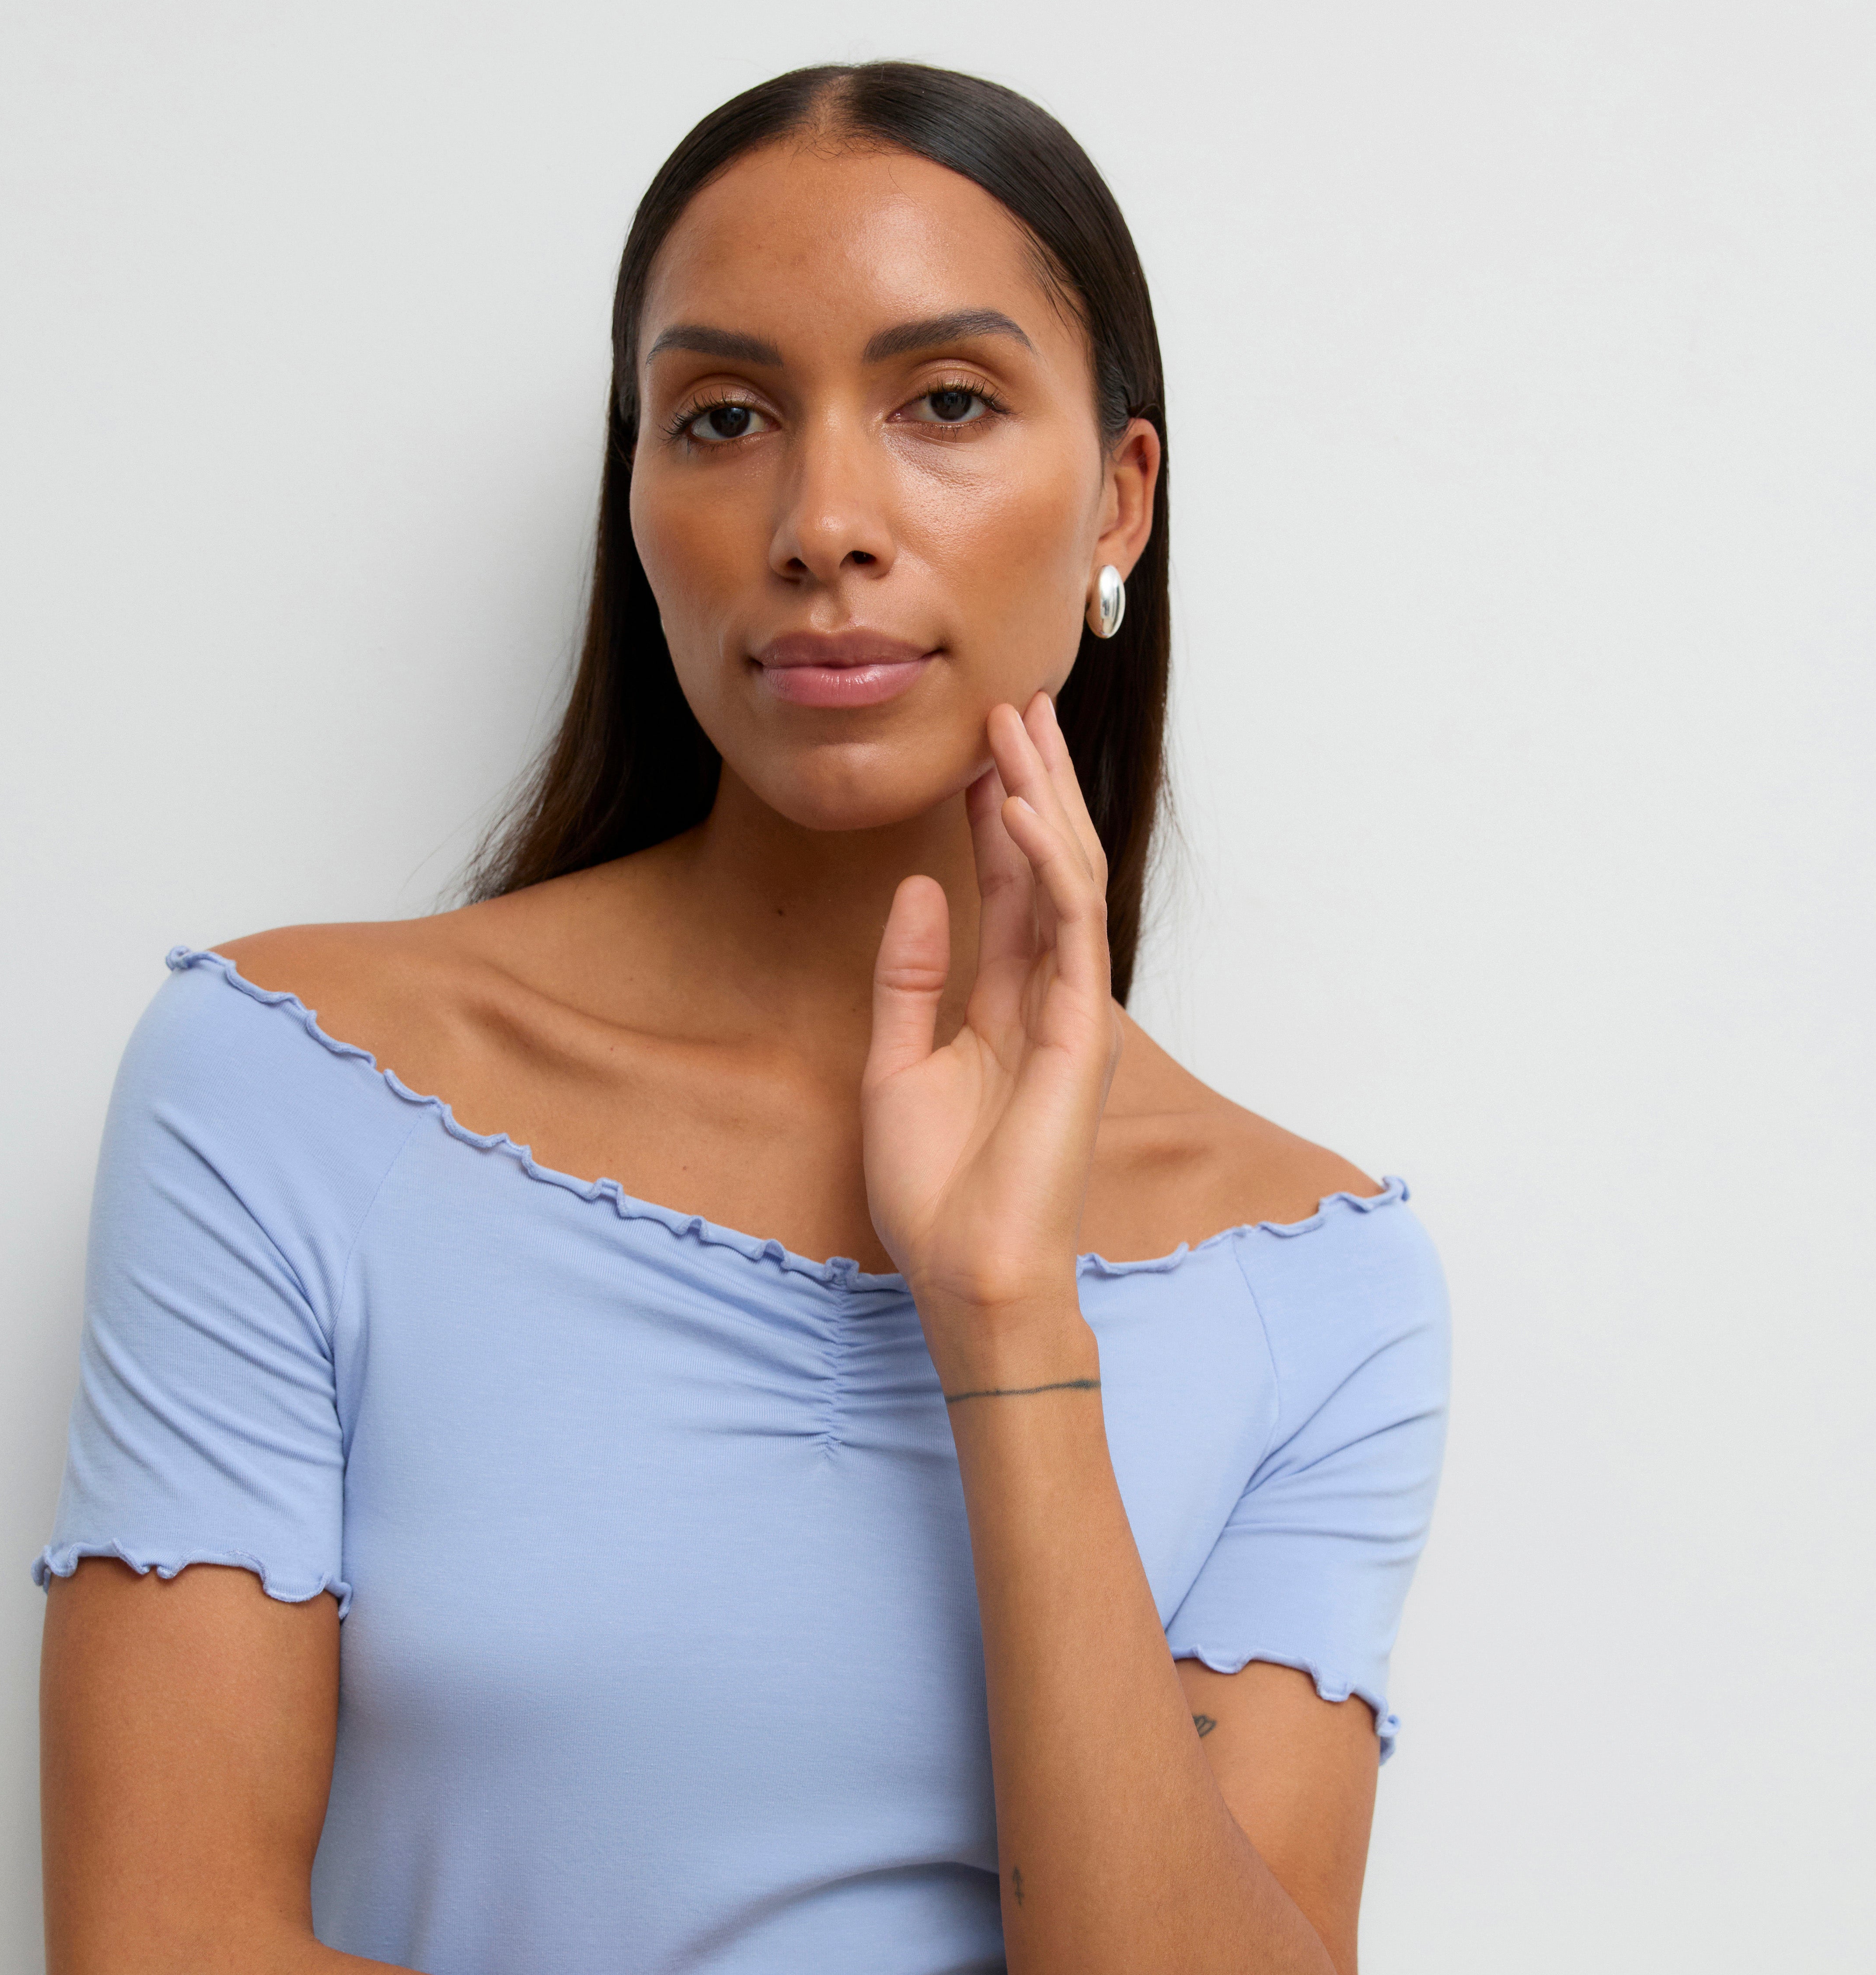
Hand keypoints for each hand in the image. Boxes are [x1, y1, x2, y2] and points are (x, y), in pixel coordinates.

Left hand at [862, 695, 1120, 1324]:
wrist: (967, 1272)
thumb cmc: (936, 1194)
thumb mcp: (894, 1065)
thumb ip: (909, 977)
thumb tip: (917, 885)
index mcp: (1007, 1005)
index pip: (1009, 887)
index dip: (992, 813)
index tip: (974, 747)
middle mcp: (1048, 997)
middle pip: (1047, 865)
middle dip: (1030, 780)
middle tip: (1013, 701)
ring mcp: (1071, 1011)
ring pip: (1066, 877)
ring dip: (1042, 796)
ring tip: (1015, 724)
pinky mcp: (1080, 1030)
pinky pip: (1068, 924)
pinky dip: (1046, 860)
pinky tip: (1016, 805)